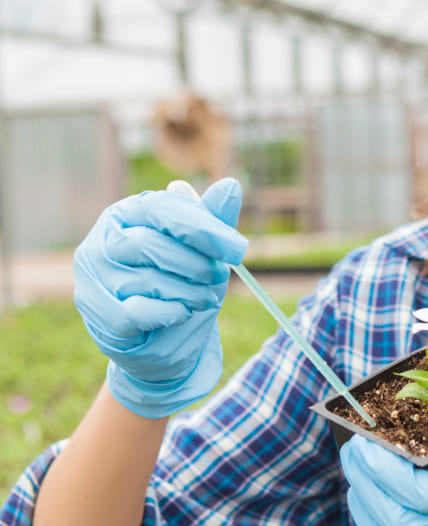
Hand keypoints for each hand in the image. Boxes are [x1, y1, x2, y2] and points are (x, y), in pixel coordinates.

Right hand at [74, 178, 247, 418]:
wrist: (168, 340)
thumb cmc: (185, 284)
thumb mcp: (206, 251)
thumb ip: (215, 220)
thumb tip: (230, 185)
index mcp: (128, 212)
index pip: (161, 208)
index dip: (203, 227)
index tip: (237, 249)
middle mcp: (102, 240)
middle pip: (151, 244)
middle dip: (196, 265)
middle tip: (218, 277)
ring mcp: (92, 277)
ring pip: (146, 280)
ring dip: (189, 292)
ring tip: (202, 298)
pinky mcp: (95, 313)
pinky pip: (137, 312)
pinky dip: (170, 313)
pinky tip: (182, 313)